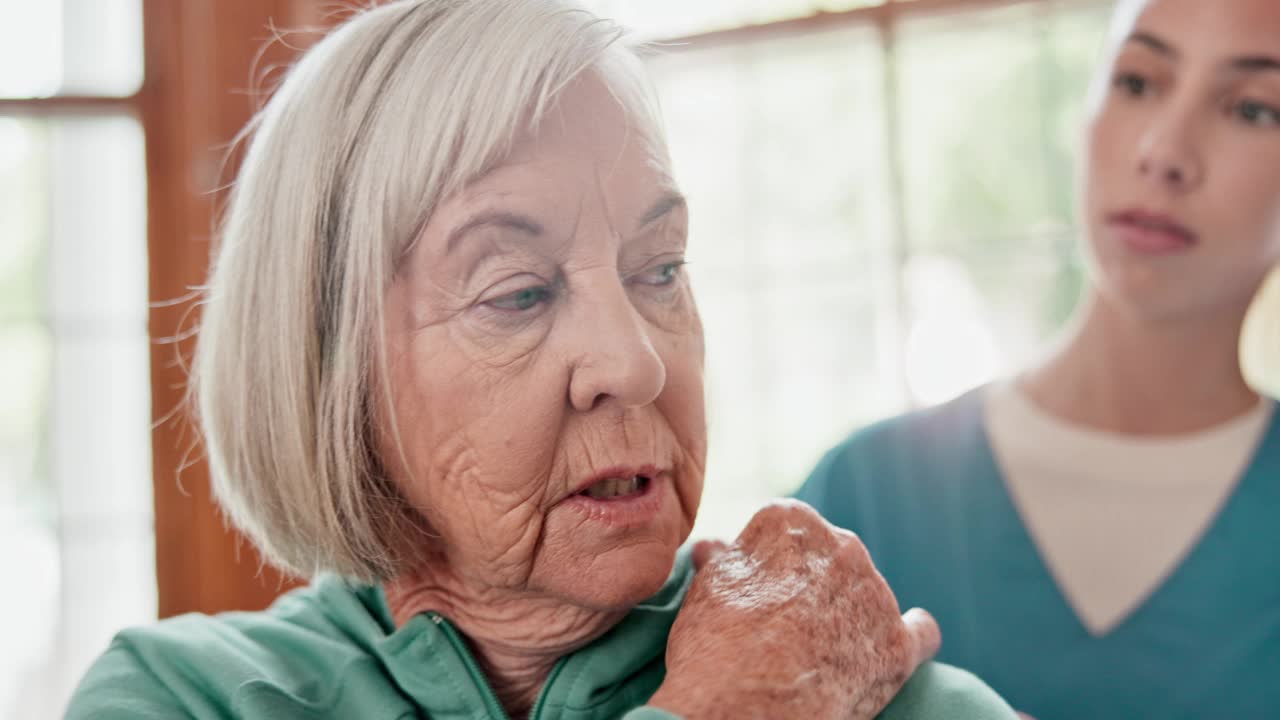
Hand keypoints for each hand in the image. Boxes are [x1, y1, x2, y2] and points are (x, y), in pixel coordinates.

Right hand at [650, 500, 940, 719]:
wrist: (744, 706)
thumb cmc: (714, 647)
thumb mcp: (704, 591)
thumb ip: (722, 561)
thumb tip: (714, 548)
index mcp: (789, 520)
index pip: (785, 529)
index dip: (770, 563)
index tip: (759, 589)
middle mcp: (840, 544)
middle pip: (833, 556)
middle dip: (815, 584)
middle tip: (786, 625)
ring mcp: (875, 593)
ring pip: (870, 594)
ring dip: (854, 614)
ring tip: (820, 653)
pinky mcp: (898, 643)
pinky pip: (921, 632)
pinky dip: (911, 637)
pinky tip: (892, 646)